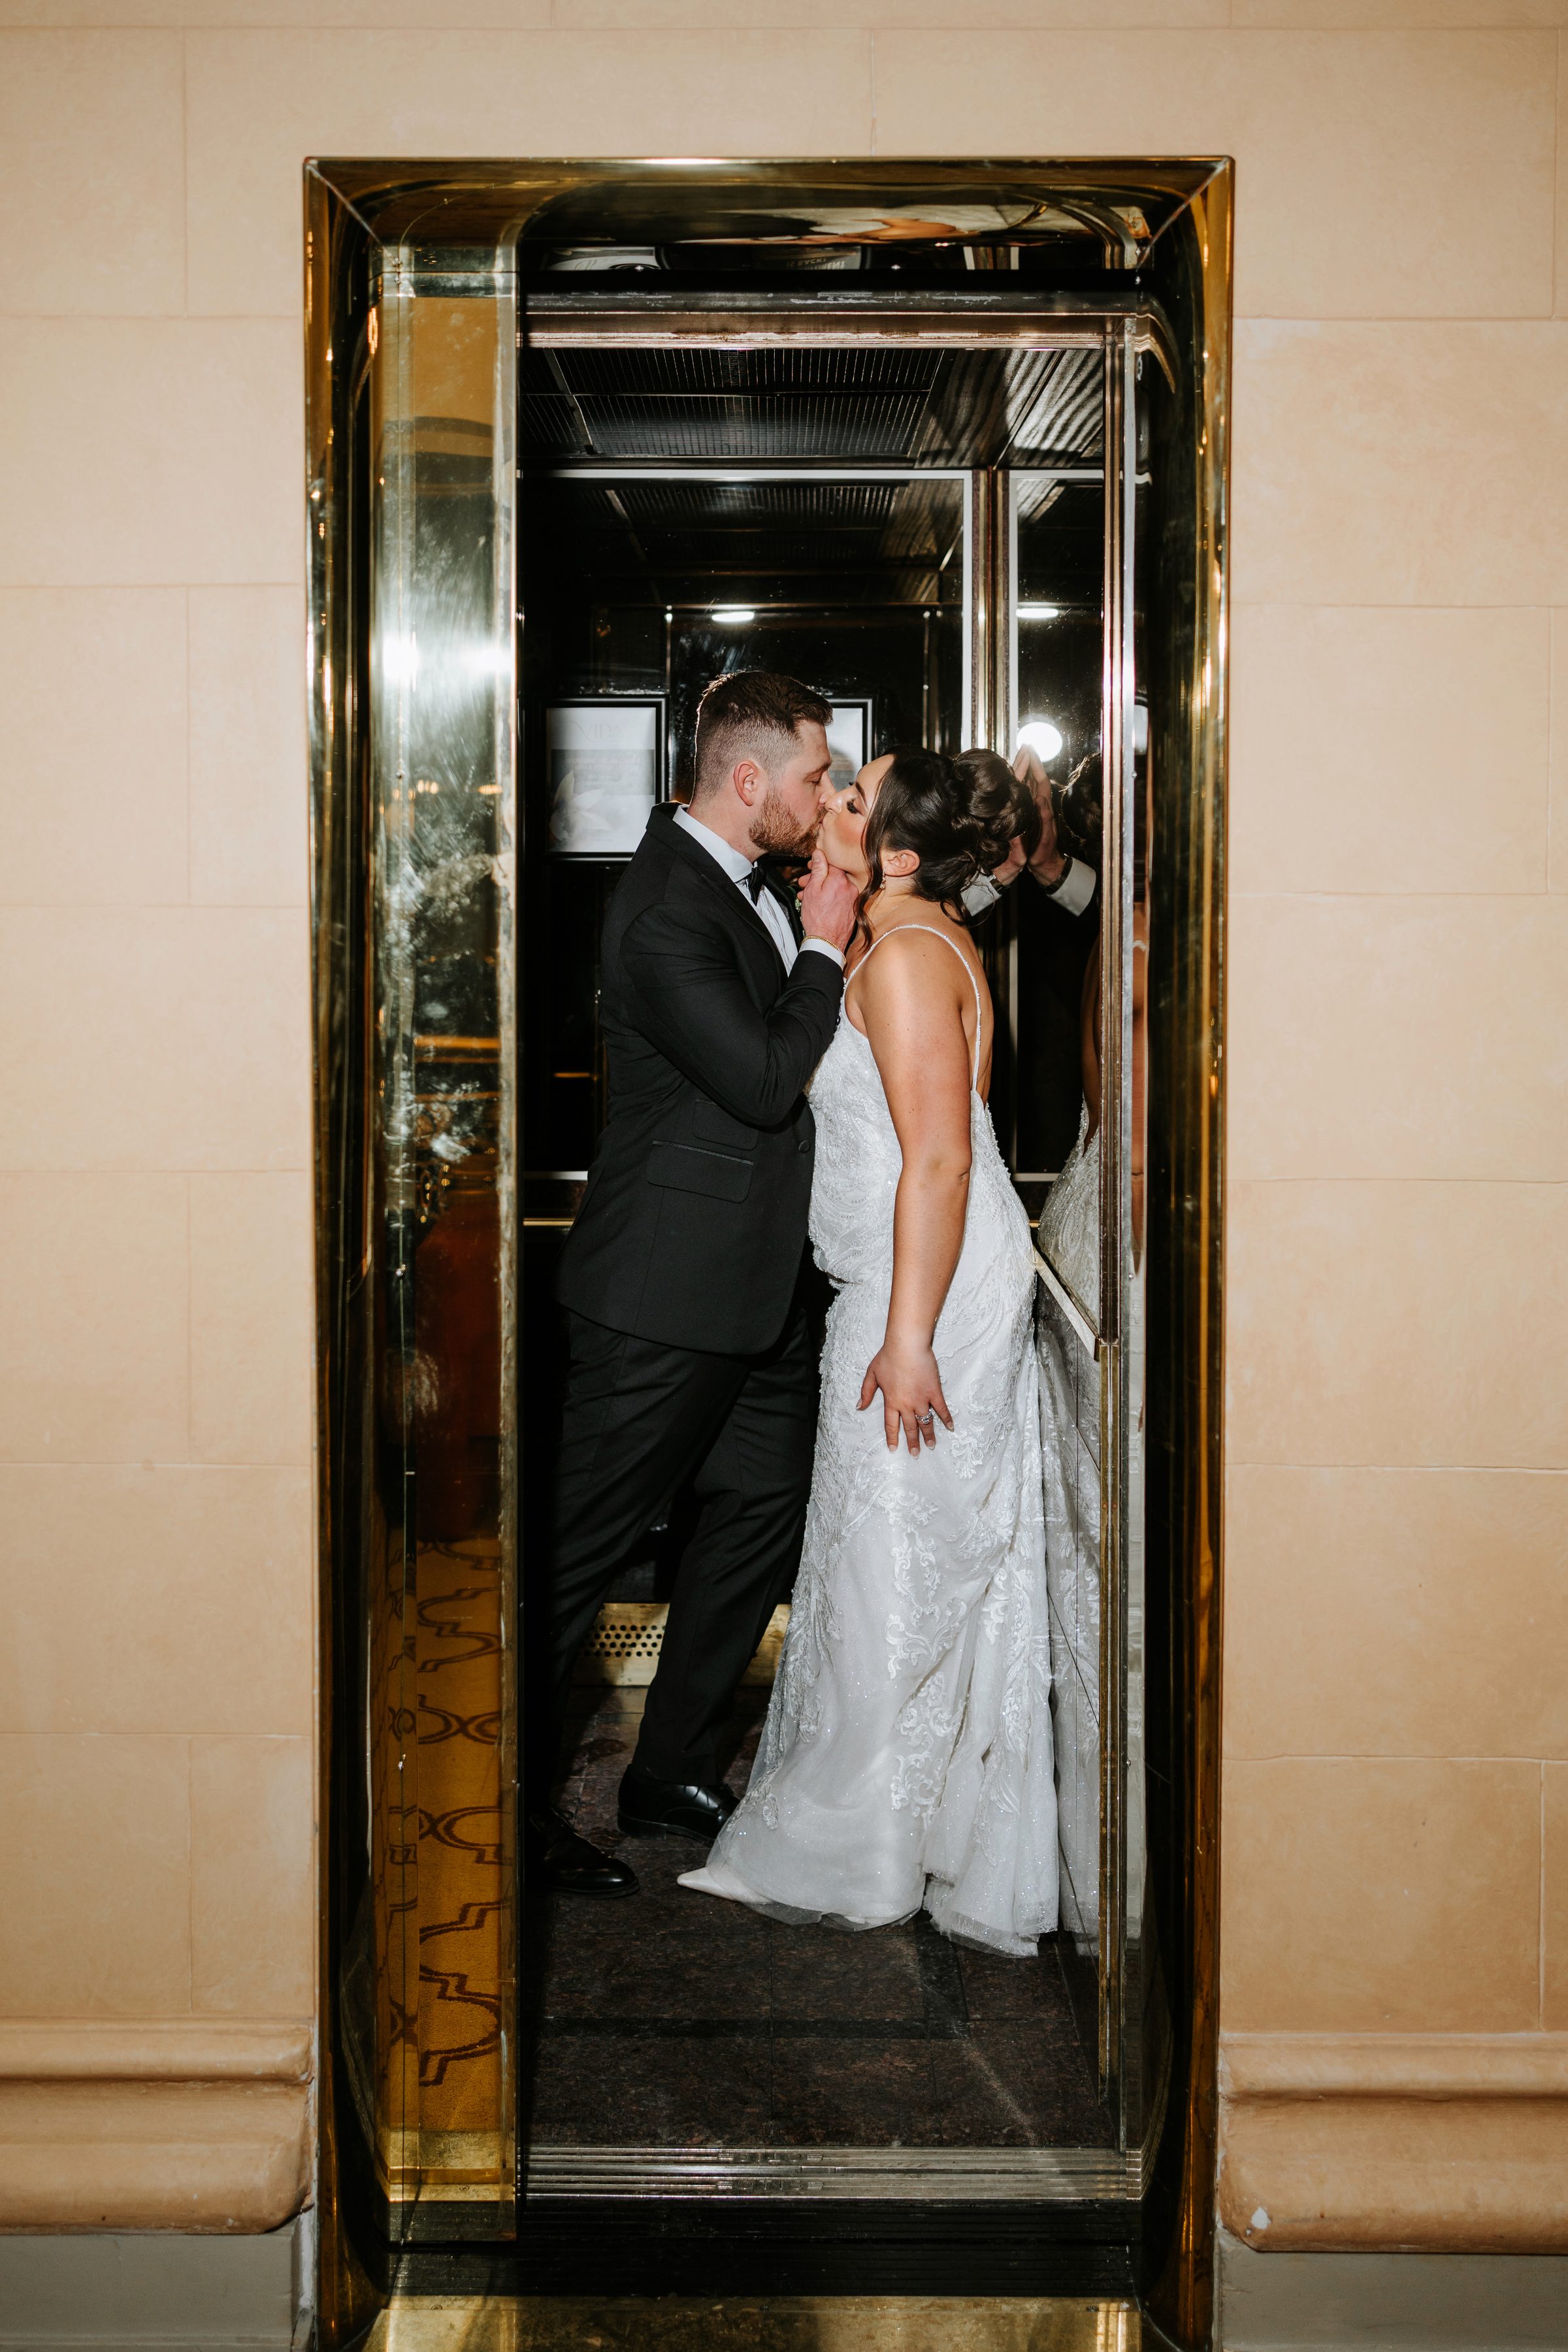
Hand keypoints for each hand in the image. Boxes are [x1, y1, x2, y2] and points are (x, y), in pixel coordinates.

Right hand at [799, 846, 856, 950]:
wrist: (827, 942)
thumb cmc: (817, 918)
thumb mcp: (812, 889)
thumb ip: (818, 869)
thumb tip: (819, 854)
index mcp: (840, 880)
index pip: (831, 863)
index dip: (818, 864)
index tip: (810, 868)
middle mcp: (850, 888)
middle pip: (833, 876)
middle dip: (817, 878)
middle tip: (804, 884)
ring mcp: (853, 899)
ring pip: (835, 888)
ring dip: (821, 889)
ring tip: (807, 896)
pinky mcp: (853, 909)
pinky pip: (840, 898)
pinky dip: (829, 898)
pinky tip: (819, 904)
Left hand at [858, 1334, 953, 1454]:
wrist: (907, 1346)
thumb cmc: (888, 1356)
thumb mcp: (871, 1374)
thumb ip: (866, 1392)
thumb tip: (860, 1406)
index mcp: (891, 1401)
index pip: (891, 1425)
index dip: (892, 1438)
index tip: (894, 1449)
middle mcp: (906, 1404)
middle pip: (910, 1427)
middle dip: (913, 1442)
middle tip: (916, 1454)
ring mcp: (922, 1399)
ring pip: (925, 1422)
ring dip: (929, 1435)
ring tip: (931, 1446)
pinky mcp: (934, 1392)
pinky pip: (941, 1409)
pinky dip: (946, 1419)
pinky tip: (950, 1427)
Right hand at [1013, 748, 1066, 885]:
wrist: (1045, 865)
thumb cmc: (1044, 854)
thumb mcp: (1045, 838)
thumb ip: (1045, 819)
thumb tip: (1041, 800)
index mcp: (1043, 808)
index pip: (1039, 781)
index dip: (1035, 765)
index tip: (1030, 750)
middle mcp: (1039, 806)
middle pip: (1034, 778)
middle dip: (1030, 762)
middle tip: (1025, 746)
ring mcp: (1034, 810)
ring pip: (1029, 785)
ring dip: (1025, 770)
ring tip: (1019, 756)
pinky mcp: (1029, 816)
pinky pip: (1023, 795)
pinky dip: (1019, 784)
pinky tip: (1013, 780)